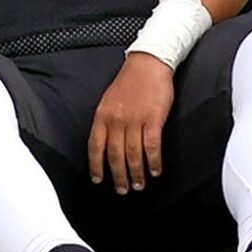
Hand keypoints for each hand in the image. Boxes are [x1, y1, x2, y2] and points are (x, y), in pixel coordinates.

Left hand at [87, 52, 174, 192]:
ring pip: (133, 155)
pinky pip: (152, 147)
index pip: (95, 147)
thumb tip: (105, 145)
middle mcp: (116, 120)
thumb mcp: (109, 100)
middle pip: (115, 156)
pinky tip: (155, 170)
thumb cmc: (130, 81)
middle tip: (123, 189)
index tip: (99, 179)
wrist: (149, 63)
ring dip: (136, 173)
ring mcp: (135, 120)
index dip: (96, 166)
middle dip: (119, 176)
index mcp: (103, 115)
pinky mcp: (153, 119)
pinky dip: (153, 162)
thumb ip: (107, 121)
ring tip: (139, 184)